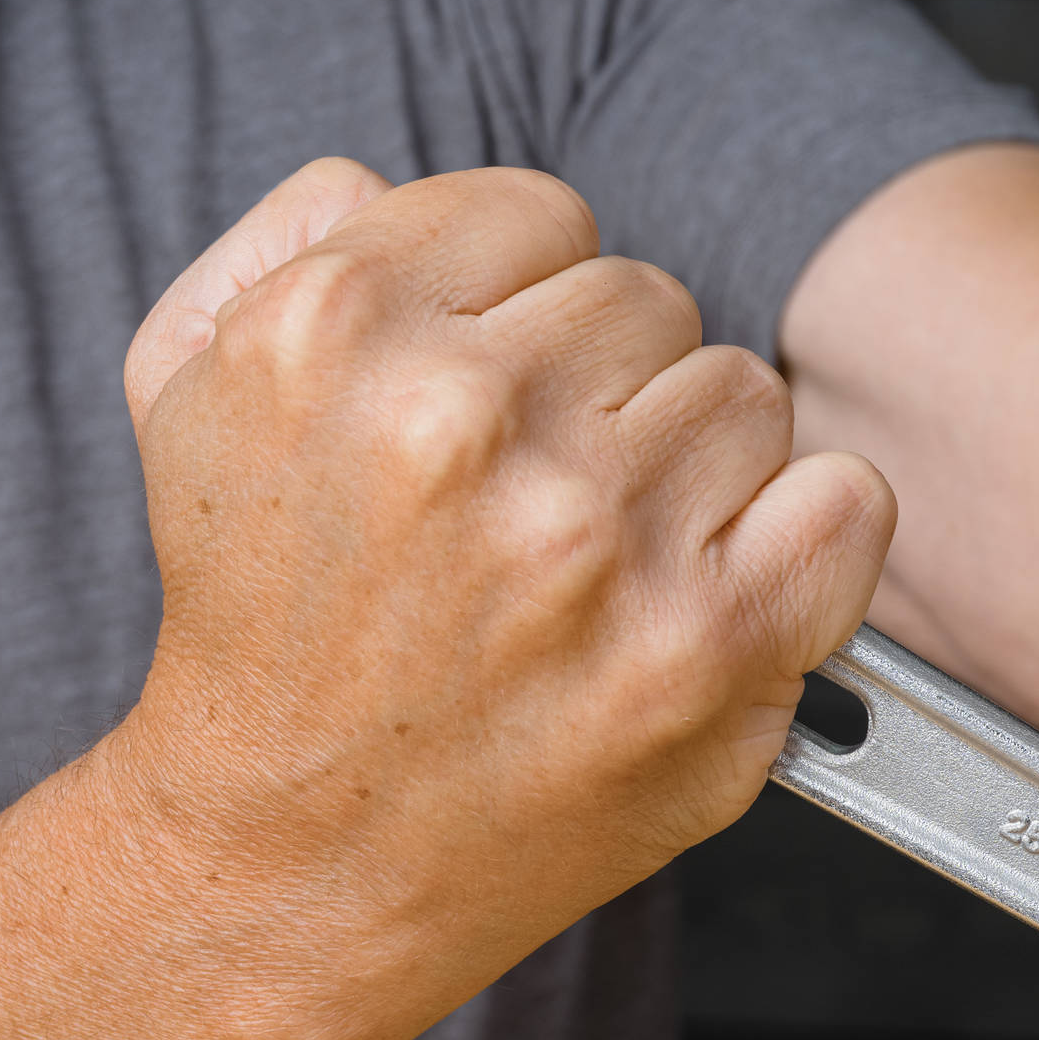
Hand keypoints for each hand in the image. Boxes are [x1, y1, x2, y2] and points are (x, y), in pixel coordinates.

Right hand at [119, 159, 892, 1003]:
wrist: (301, 859)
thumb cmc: (268, 631)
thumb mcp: (190, 394)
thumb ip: (291, 246)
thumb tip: (390, 180)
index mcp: (344, 329)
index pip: (545, 214)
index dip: (529, 307)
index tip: (502, 391)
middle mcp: (472, 420)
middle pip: (653, 301)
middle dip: (610, 390)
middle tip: (543, 498)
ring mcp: (599, 536)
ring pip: (748, 395)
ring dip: (698, 468)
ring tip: (606, 558)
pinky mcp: (708, 644)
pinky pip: (849, 499)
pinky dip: (807, 536)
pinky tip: (715, 583)